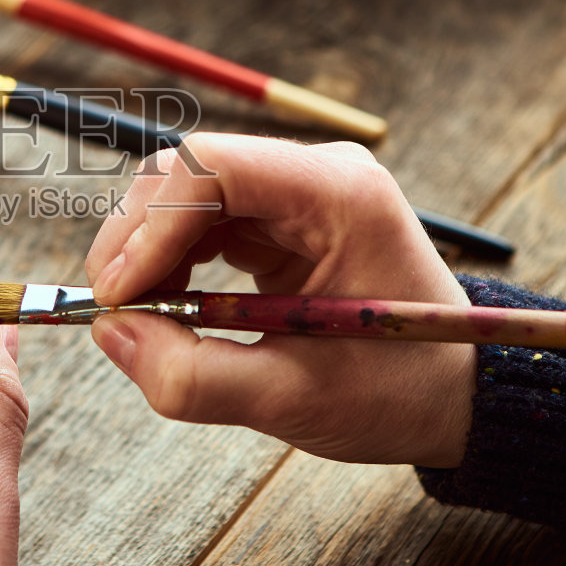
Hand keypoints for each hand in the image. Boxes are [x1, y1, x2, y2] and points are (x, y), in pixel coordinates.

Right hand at [86, 135, 473, 467]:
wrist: (455, 393)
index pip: (215, 166)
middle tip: (110, 309)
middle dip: (137, 237)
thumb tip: (109, 334)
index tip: (118, 292)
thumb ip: (193, 374)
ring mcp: (297, 191)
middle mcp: (317, 174)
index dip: (151, 224)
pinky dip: (169, 259)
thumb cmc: (397, 392)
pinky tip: (163, 303)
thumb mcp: (291, 399)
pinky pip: (202, 220)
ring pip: (186, 193)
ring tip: (133, 312)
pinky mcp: (282, 217)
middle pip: (190, 171)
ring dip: (146, 249)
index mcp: (340, 195)